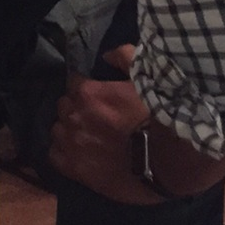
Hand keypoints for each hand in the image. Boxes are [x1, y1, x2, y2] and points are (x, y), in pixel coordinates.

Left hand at [50, 45, 224, 203]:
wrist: (169, 161)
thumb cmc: (160, 118)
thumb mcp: (147, 80)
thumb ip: (125, 59)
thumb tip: (107, 55)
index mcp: (88, 93)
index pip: (74, 83)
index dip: (85, 89)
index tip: (97, 96)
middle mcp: (75, 116)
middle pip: (64, 106)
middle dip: (76, 107)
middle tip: (94, 116)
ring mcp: (72, 143)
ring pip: (58, 130)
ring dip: (69, 129)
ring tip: (86, 136)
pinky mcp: (75, 169)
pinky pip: (55, 155)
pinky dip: (63, 152)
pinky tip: (77, 153)